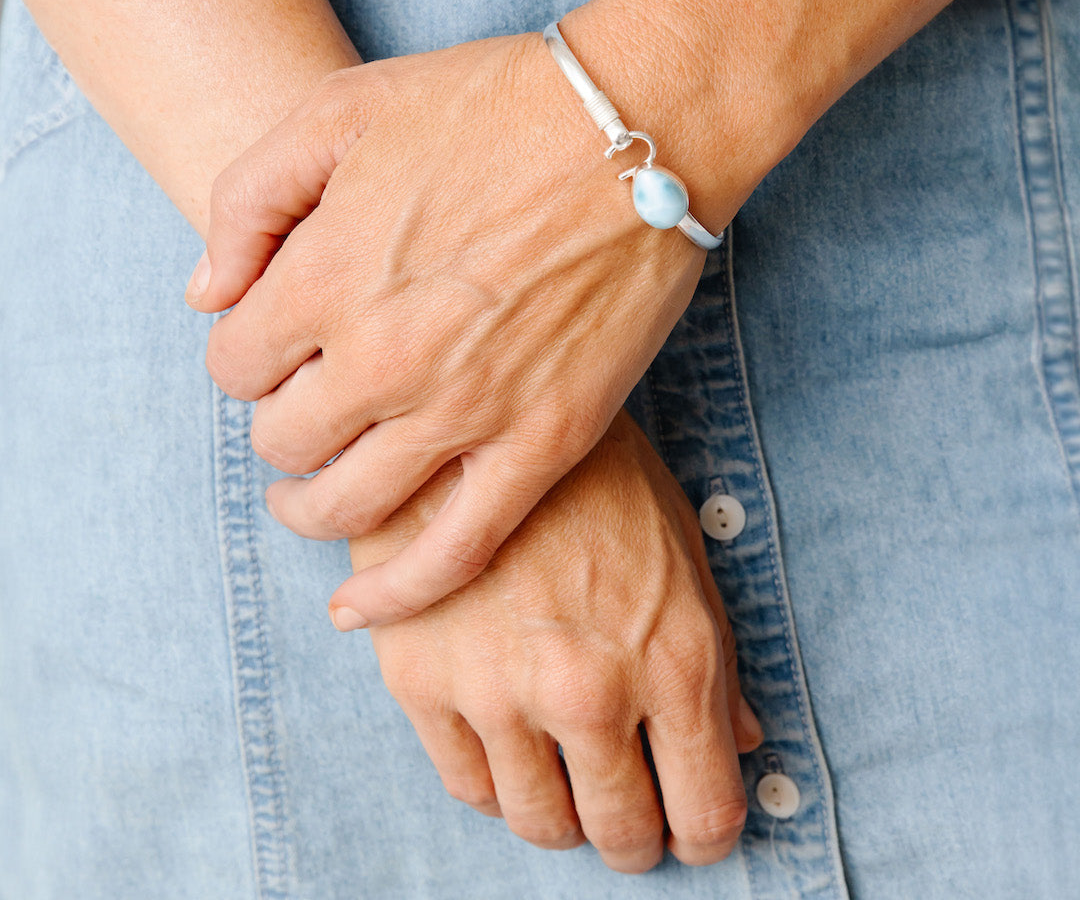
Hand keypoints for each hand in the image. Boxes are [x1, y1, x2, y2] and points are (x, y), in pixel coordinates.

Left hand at [189, 16, 721, 624]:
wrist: (641, 131)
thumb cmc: (493, 105)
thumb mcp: (341, 107)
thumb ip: (247, 199)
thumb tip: (202, 294)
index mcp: (326, 275)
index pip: (233, 365)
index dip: (248, 357)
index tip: (280, 346)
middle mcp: (383, 357)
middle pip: (282, 439)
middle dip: (280, 424)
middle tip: (307, 404)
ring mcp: (465, 411)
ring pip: (345, 507)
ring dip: (310, 509)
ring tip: (312, 497)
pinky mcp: (541, 444)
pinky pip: (453, 552)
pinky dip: (398, 593)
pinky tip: (359, 610)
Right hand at [342, 409, 762, 873]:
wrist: (481, 419)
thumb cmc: (591, 476)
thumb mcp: (679, 551)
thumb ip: (715, 659)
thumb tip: (744, 739)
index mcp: (672, 661)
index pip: (705, 813)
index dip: (703, 834)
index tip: (690, 829)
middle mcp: (589, 692)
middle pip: (619, 833)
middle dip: (632, 838)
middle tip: (627, 820)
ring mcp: (500, 693)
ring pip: (537, 822)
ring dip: (560, 817)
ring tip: (566, 783)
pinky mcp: (423, 682)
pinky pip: (467, 786)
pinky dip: (496, 784)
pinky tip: (510, 748)